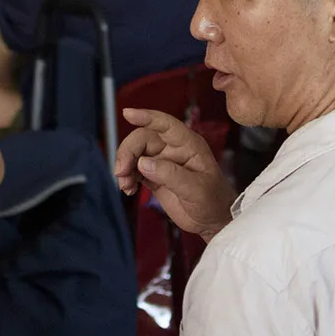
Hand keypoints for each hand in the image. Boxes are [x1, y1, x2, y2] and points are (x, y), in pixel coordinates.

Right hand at [116, 107, 236, 238]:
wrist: (213, 222)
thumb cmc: (213, 201)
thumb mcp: (196, 189)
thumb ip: (170, 174)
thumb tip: (142, 163)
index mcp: (188, 144)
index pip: (166, 124)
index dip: (147, 117)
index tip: (127, 114)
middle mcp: (173, 149)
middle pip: (143, 139)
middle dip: (128, 152)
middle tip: (121, 173)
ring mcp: (162, 162)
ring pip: (135, 154)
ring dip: (124, 166)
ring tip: (125, 186)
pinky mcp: (154, 176)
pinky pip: (134, 170)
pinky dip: (127, 178)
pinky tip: (129, 190)